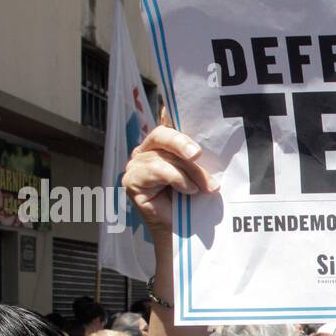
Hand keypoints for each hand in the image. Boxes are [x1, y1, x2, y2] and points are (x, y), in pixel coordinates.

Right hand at [121, 108, 217, 246]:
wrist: (184, 233)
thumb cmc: (194, 202)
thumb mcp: (199, 173)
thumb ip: (197, 156)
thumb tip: (204, 142)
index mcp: (163, 145)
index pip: (167, 122)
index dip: (170, 110)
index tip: (175, 103)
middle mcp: (147, 150)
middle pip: (163, 135)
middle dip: (183, 143)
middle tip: (198, 154)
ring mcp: (136, 164)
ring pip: (165, 157)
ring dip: (189, 172)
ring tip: (203, 188)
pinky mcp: (131, 180)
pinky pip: (158, 170)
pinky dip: (177, 179)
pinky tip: (188, 191)